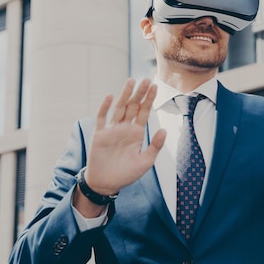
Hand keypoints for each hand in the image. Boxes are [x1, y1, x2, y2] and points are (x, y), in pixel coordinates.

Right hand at [84, 78, 165, 195]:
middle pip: (133, 106)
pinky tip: (110, 96)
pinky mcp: (99, 135)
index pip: (144, 112)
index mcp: (136, 133)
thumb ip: (155, 146)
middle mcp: (124, 128)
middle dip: (140, 93)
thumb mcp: (145, 161)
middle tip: (146, 79)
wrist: (106, 184)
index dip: (149, 99)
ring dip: (125, 95)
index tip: (155, 86)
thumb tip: (164, 130)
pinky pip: (102, 118)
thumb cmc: (127, 174)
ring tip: (131, 81)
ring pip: (119, 108)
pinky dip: (105, 107)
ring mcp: (111, 130)